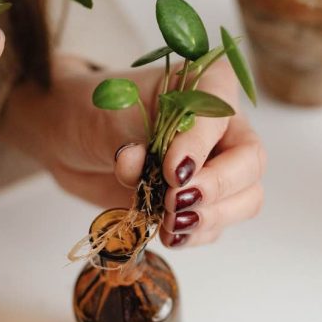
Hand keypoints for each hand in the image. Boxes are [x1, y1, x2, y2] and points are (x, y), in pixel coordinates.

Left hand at [1, 56, 265, 248]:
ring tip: (170, 222)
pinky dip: (196, 234)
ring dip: (211, 217)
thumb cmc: (95, 110)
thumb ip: (127, 139)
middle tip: (174, 201)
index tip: (171, 170)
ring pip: (245, 199)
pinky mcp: (199, 200)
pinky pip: (217, 224)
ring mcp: (216, 165)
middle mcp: (222, 125)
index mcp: (207, 86)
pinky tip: (170, 234)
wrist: (70, 135)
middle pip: (250, 162)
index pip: (221, 116)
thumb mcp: (107, 114)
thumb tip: (137, 166)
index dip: (200, 146)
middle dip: (216, 188)